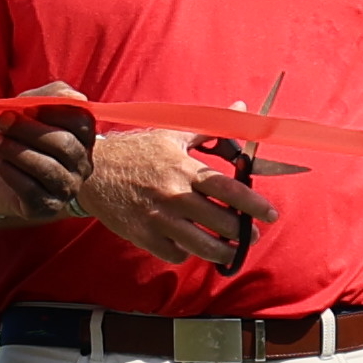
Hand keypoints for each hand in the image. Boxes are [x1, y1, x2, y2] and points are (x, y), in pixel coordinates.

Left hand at [0, 96, 97, 227]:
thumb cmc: (9, 134)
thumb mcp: (24, 108)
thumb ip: (48, 97)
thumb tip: (75, 98)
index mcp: (80, 136)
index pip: (82, 121)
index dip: (54, 111)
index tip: (25, 108)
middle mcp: (81, 164)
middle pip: (64, 144)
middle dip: (29, 130)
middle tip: (2, 121)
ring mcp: (67, 188)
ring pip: (48, 168)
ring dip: (16, 151)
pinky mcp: (48, 207)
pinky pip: (32, 190)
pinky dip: (10, 172)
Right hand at [72, 128, 274, 270]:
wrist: (92, 171)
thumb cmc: (135, 151)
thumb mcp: (171, 134)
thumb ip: (209, 128)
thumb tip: (241, 108)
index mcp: (184, 169)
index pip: (229, 190)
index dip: (254, 204)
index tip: (270, 214)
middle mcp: (174, 195)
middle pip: (222, 222)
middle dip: (243, 233)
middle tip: (250, 235)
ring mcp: (159, 219)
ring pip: (203, 246)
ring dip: (223, 252)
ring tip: (231, 251)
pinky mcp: (143, 236)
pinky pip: (176, 254)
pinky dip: (187, 253)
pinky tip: (190, 246)